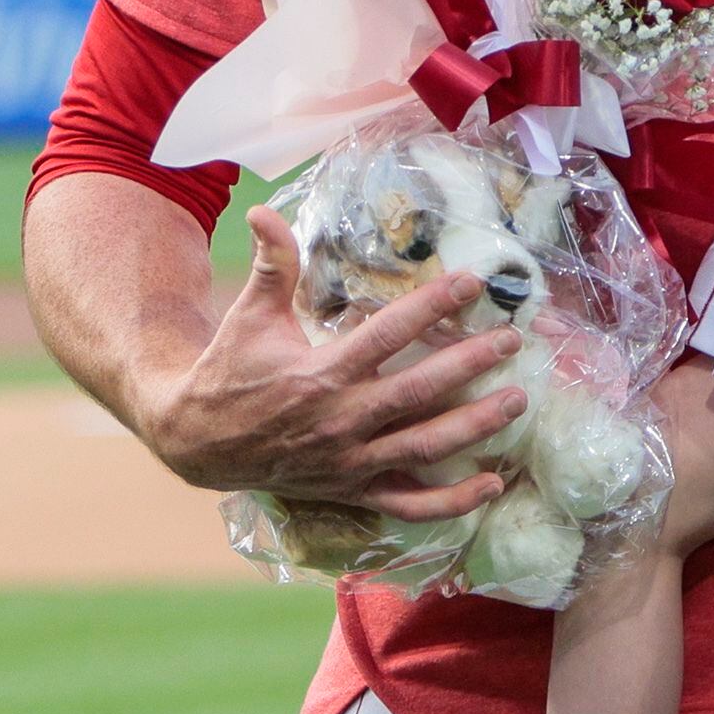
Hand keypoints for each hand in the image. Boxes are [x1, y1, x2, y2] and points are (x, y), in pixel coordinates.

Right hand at [138, 207, 529, 521]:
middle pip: (416, 392)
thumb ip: (271, 264)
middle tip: (511, 341)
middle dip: (468, 365)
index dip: (431, 306)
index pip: (386, 335)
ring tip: (518, 401)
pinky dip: (452, 502)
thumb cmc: (230, 370)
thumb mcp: (249, 316)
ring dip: (473, 427)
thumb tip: (264, 209)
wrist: (196, 442)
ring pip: (421, 448)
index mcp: (319, 373)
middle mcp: (339, 420)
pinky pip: (408, 504)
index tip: (472, 282)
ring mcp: (348, 461)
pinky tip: (492, 484)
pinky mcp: (352, 490)